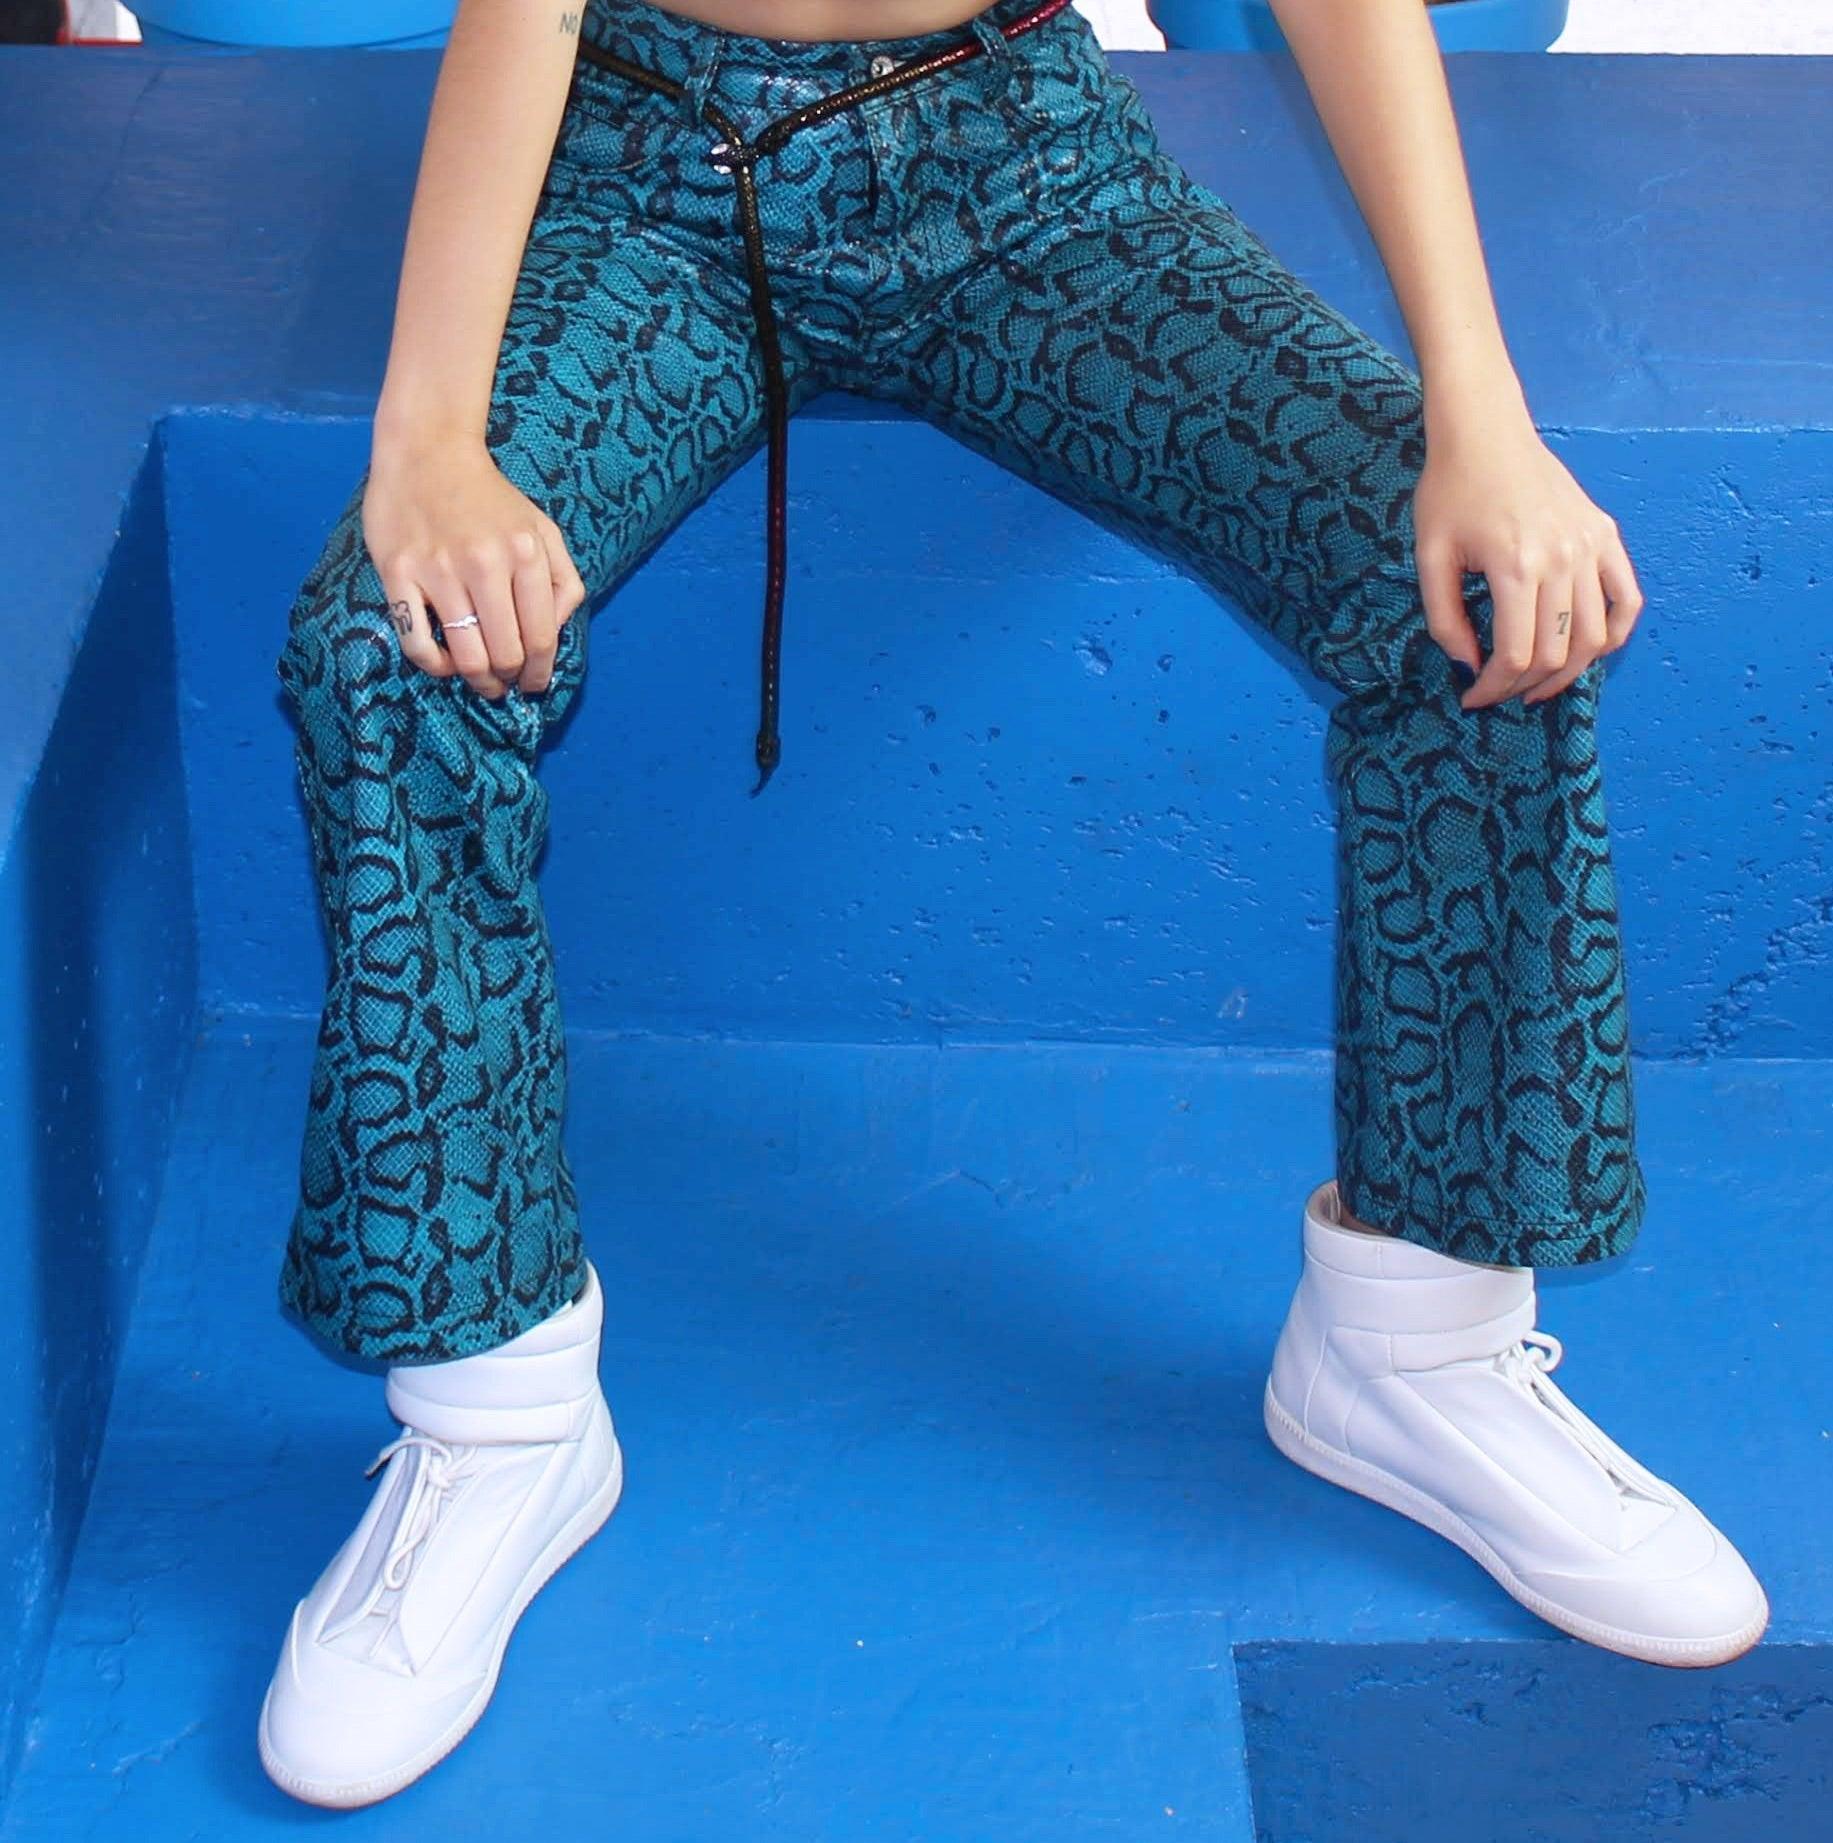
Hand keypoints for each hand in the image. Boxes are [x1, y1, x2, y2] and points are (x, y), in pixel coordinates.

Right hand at [361, 433, 587, 698]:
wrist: (427, 452)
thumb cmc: (490, 499)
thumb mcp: (543, 530)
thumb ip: (563, 581)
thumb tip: (554, 634)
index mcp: (525, 553)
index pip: (540, 637)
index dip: (540, 672)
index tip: (534, 684)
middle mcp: (484, 563)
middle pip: (505, 654)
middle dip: (509, 680)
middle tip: (505, 684)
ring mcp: (438, 569)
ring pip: (466, 656)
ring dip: (478, 681)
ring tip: (481, 680)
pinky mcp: (398, 573)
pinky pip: (418, 643)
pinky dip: (435, 666)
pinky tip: (445, 662)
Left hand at [1412, 409, 1643, 709]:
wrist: (1485, 434)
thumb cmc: (1449, 493)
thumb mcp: (1430, 558)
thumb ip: (1445, 620)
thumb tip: (1468, 666)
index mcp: (1516, 566)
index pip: (1516, 655)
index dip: (1493, 688)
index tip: (1473, 697)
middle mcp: (1563, 559)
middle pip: (1556, 652)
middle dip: (1524, 686)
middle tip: (1499, 693)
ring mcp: (1591, 546)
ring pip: (1594, 636)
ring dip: (1567, 672)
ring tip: (1538, 684)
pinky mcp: (1605, 535)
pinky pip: (1626, 599)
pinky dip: (1612, 635)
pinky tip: (1585, 652)